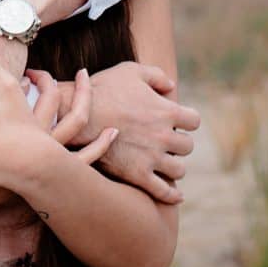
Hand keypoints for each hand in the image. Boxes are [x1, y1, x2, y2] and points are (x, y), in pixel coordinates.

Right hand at [51, 61, 197, 204]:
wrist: (74, 115)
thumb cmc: (101, 90)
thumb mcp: (129, 70)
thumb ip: (155, 75)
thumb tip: (172, 86)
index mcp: (166, 111)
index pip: (194, 121)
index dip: (186, 121)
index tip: (176, 122)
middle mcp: (164, 136)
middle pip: (187, 146)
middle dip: (178, 144)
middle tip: (164, 143)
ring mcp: (151, 157)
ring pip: (178, 170)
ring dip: (173, 167)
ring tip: (164, 164)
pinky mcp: (137, 175)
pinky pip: (164, 191)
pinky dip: (172, 196)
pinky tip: (176, 196)